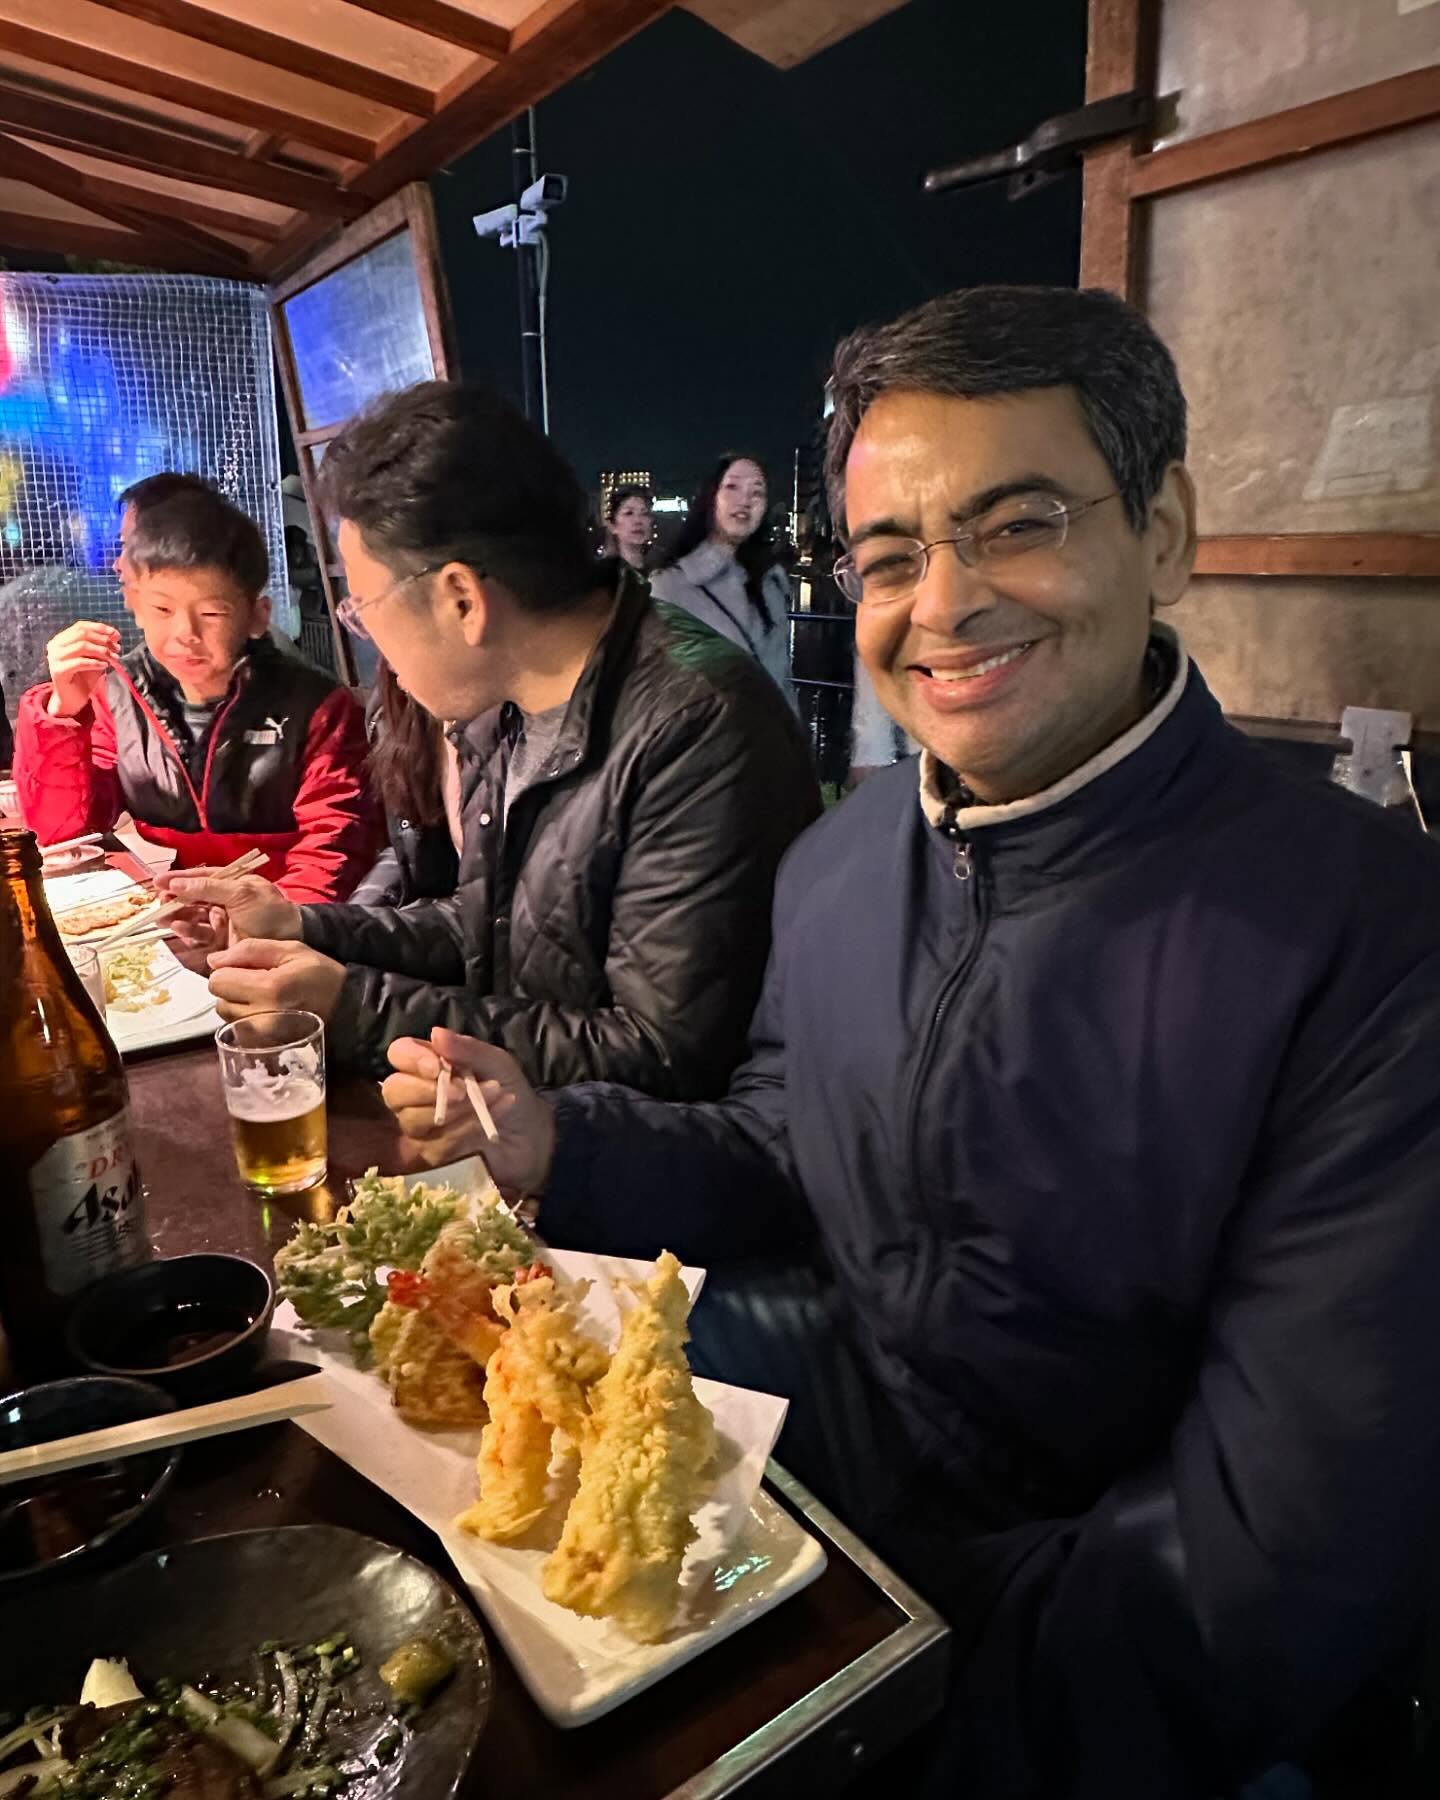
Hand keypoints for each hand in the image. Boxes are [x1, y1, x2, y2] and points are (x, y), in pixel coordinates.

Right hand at [46, 620, 120, 716]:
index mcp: (61, 639)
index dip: (100, 628)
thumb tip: (115, 635)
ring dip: (102, 651)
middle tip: (117, 649)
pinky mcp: (58, 671)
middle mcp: (55, 646)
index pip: (80, 626)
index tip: (116, 634)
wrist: (72, 699)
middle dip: (103, 640)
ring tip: (114, 658)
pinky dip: (95, 662)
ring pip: (81, 646)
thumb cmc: (84, 677)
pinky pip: (80, 662)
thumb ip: (102, 646)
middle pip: (82, 634)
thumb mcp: (95, 658)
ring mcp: (54, 658)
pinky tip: (105, 666)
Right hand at [157, 870, 300, 947]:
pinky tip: (179, 929)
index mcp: (232, 883)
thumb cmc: (269, 911)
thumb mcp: (240, 893)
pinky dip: (187, 932)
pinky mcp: (222, 940)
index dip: (178, 879)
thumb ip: (208, 887)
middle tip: (159, 904)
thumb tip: (176, 884)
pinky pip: (199, 934)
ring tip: (164, 919)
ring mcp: (223, 920)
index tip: (157, 882)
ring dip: (177, 916)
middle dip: (174, 900)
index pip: (200, 877)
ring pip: (192, 917)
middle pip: (192, 898)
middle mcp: (225, 900)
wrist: (289, 939)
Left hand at [207, 938, 346, 1024]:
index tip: (250, 970)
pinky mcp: (262, 1048)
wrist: (346, 1009)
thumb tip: (214, 960)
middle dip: (234, 989)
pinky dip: (246, 1021)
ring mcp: (261, 1037)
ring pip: (226, 1017)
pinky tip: (267, 1014)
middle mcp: (260, 1018)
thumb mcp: (291, 949)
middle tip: (260, 984)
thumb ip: (250, 950)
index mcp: (268, 988)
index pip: (217, 981)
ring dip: (239, 1006)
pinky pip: (237, 1031)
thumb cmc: (320, 975)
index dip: (230, 971)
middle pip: (220, 1000)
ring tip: (265, 1000)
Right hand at [382, 1027, 555, 1193]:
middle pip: (394, 1091)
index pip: (399, 1054)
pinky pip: (435, 1144)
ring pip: (413, 1119)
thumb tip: (436, 1033)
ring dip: (455, 1109)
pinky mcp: (431, 1155)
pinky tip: (490, 1122)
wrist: (532, 1135)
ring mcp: (420, 1127)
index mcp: (428, 1064)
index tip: (437, 1066)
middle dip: (426, 1090)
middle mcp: (416, 1094)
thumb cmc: (509, 1090)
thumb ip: (468, 1049)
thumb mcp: (498, 1064)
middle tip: (462, 1091)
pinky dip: (465, 1130)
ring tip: (491, 1098)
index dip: (412, 1059)